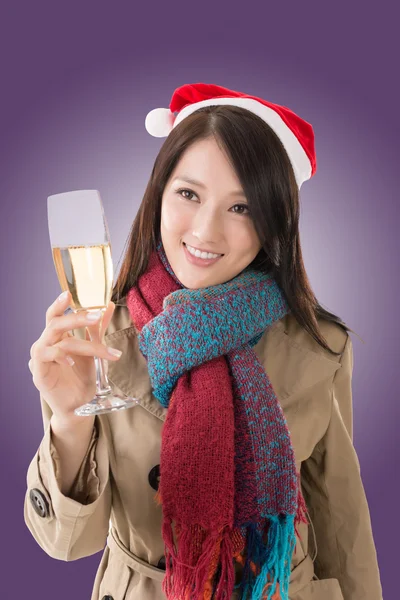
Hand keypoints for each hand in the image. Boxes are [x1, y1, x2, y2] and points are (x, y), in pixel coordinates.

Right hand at [28, 291, 121, 422]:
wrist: (78, 405)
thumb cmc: (82, 376)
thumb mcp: (94, 349)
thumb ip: (98, 328)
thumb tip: (108, 304)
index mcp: (57, 335)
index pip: (55, 314)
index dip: (60, 303)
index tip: (69, 293)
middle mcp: (46, 343)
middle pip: (55, 323)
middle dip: (77, 318)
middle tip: (96, 316)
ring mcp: (40, 357)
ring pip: (59, 341)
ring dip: (84, 344)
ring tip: (105, 351)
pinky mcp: (38, 371)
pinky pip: (46, 357)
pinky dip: (61, 356)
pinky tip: (73, 362)